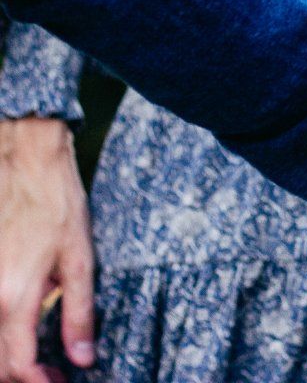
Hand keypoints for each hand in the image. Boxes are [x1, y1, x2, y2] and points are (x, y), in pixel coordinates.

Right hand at [0, 120, 91, 382]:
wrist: (22, 161)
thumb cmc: (56, 204)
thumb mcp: (80, 257)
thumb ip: (79, 312)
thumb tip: (83, 356)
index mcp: (15, 298)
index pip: (17, 367)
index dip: (39, 382)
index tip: (59, 380)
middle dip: (20, 374)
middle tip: (48, 370)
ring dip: (5, 354)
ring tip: (35, 354)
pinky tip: (16, 323)